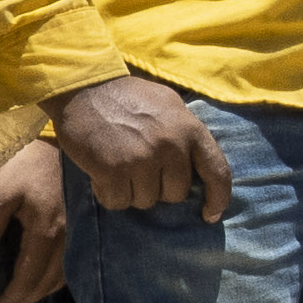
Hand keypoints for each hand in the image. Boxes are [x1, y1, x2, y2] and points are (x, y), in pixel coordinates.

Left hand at [0, 143, 67, 302]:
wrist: (69, 145)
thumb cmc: (29, 166)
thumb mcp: (1, 192)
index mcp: (46, 231)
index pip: (29, 276)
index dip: (13, 297)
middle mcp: (69, 238)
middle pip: (49, 281)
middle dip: (26, 299)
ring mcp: (82, 233)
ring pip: (65, 275)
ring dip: (43, 291)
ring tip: (24, 297)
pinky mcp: (88, 227)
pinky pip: (75, 262)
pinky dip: (59, 277)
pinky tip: (47, 278)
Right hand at [51, 73, 230, 223]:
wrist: (85, 88)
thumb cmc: (129, 97)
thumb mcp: (170, 106)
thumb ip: (187, 134)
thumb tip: (198, 167)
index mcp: (191, 130)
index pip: (217, 172)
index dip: (218, 198)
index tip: (210, 214)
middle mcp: (171, 147)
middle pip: (175, 194)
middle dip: (159, 188)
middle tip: (141, 170)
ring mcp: (142, 160)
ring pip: (146, 201)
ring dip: (132, 192)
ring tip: (121, 168)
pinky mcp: (112, 171)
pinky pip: (118, 202)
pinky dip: (109, 195)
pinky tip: (103, 175)